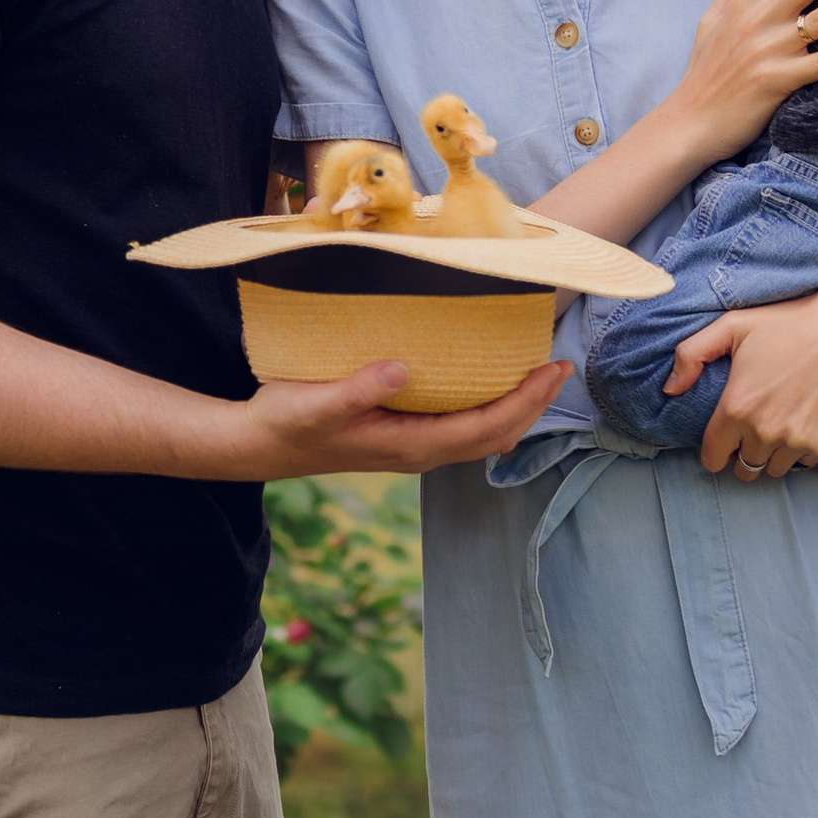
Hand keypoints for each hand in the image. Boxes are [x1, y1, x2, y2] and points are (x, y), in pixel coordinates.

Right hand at [224, 355, 568, 479]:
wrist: (258, 446)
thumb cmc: (285, 421)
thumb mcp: (315, 403)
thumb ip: (358, 388)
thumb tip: (401, 368)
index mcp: (410, 445)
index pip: (486, 426)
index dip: (525, 401)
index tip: (552, 370)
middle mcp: (419, 451)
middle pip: (495, 435)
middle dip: (532, 405)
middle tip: (560, 366)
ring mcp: (412, 447)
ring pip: (482, 435)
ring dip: (515, 408)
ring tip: (537, 376)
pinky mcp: (402, 436)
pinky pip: (461, 428)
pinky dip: (489, 408)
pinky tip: (490, 385)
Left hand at [668, 263, 817, 478]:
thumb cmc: (788, 323)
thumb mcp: (732, 326)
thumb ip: (691, 355)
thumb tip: (669, 388)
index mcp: (737, 408)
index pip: (712, 458)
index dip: (714, 452)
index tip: (722, 442)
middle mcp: (764, 432)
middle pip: (743, 469)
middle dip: (741, 455)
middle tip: (750, 432)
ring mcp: (797, 441)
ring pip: (772, 470)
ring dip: (770, 456)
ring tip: (776, 428)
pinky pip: (803, 464)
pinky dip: (799, 452)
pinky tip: (801, 424)